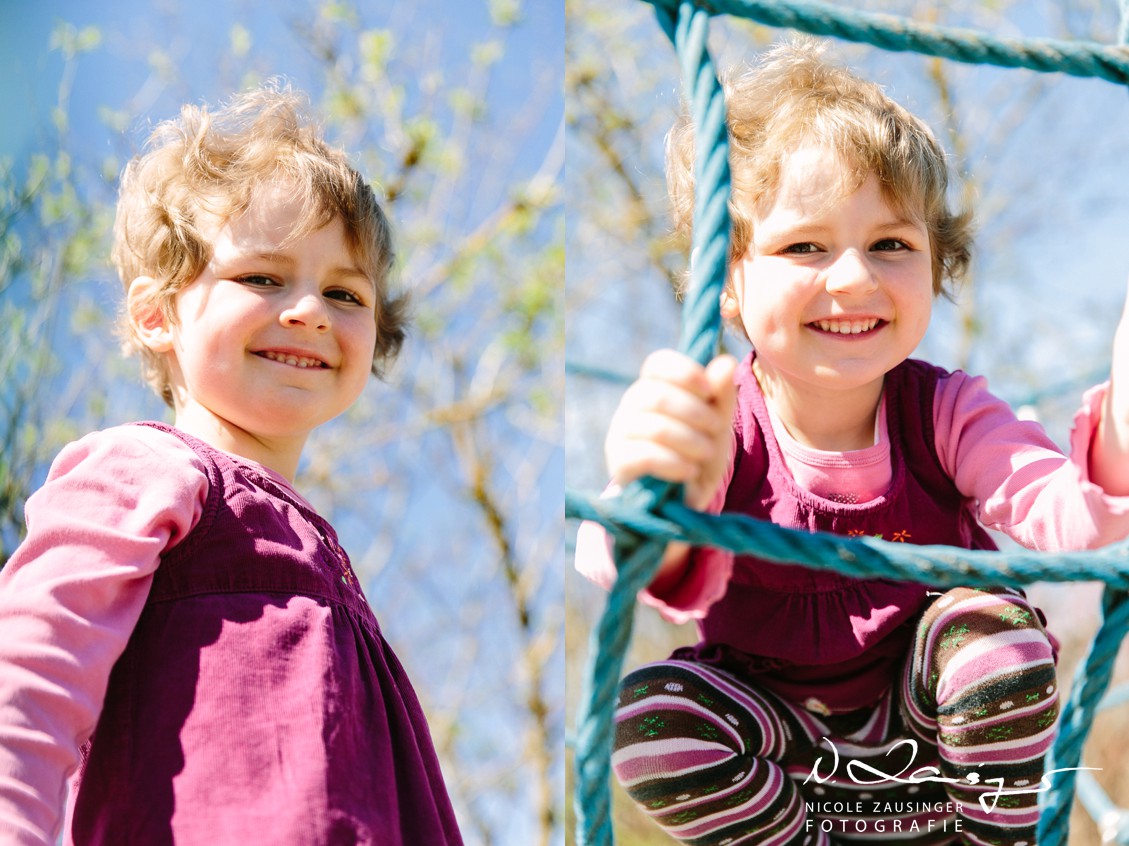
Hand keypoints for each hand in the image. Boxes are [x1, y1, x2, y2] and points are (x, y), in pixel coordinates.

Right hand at [605, 350, 737, 509]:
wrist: (683, 495)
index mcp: (654, 386)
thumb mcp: (717, 421)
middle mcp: (632, 404)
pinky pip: (645, 456)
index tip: (708, 390)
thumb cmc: (699, 450)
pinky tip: (689, 470)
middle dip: (696, 413)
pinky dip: (675, 462)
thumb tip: (726, 362)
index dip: (684, 372)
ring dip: (691, 441)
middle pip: (657, 395)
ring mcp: (621, 432)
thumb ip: (721, 393)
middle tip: (716, 429)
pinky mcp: (619, 462)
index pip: (658, 363)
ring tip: (706, 453)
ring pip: (655, 428)